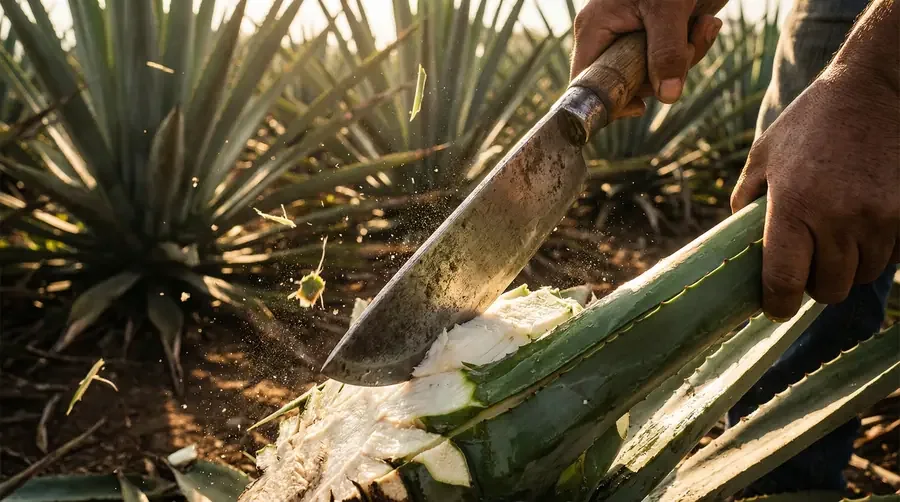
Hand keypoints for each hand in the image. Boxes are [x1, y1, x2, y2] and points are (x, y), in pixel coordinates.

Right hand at [570, 0, 721, 116]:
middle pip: (627, 83)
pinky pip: (671, 60)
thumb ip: (666, 51)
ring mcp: (632, 37)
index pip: (586, 82)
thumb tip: (667, 97)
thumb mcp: (669, 9)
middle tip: (688, 47)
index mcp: (596, 28)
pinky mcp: (656, 36)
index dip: (608, 101)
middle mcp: (608, 36)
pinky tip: (705, 23)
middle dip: (663, 73)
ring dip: (686, 58)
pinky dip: (692, 48)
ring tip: (703, 25)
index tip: (638, 107)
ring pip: (655, 74)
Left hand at [731, 76, 899, 320]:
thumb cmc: (812, 121)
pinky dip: (878, 251)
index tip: (775, 307)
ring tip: (837, 238)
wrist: (877, 88)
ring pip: (863, 275)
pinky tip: (866, 224)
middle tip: (809, 266)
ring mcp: (879, 217)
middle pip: (828, 288)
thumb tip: (734, 238)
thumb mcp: (765, 155)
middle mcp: (837, 217)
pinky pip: (893, 257)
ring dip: (849, 267)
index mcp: (793, 205)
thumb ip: (747, 199)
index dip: (778, 303)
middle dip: (815, 284)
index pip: (784, 280)